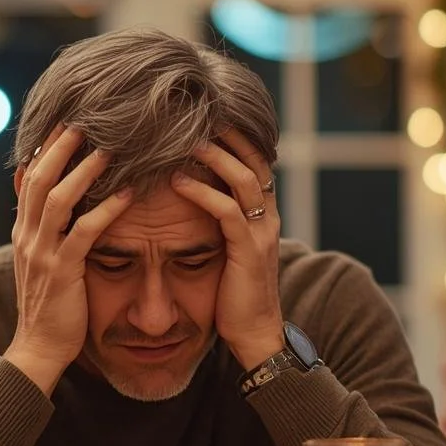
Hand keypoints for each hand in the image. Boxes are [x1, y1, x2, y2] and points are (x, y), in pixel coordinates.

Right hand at [4, 125, 134, 393]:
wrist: (39, 348)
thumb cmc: (51, 305)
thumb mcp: (42, 261)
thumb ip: (46, 230)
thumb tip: (55, 201)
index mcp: (24, 231)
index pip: (31, 178)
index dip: (46, 148)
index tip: (66, 120)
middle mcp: (28, 236)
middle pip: (40, 178)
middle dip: (61, 147)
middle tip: (86, 120)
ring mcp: (42, 253)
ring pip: (59, 199)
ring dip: (84, 171)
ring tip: (110, 148)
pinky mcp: (62, 271)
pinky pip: (84, 232)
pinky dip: (106, 209)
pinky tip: (128, 194)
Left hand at [172, 131, 283, 368]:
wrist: (255, 334)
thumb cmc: (234, 294)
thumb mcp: (229, 250)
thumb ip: (220, 223)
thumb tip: (192, 196)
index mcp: (263, 214)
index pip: (255, 161)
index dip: (236, 136)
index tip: (206, 115)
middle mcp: (267, 217)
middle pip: (255, 159)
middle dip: (229, 133)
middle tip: (199, 111)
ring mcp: (261, 232)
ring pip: (244, 179)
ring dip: (215, 155)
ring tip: (186, 138)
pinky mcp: (248, 250)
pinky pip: (227, 211)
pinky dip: (202, 193)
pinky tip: (177, 182)